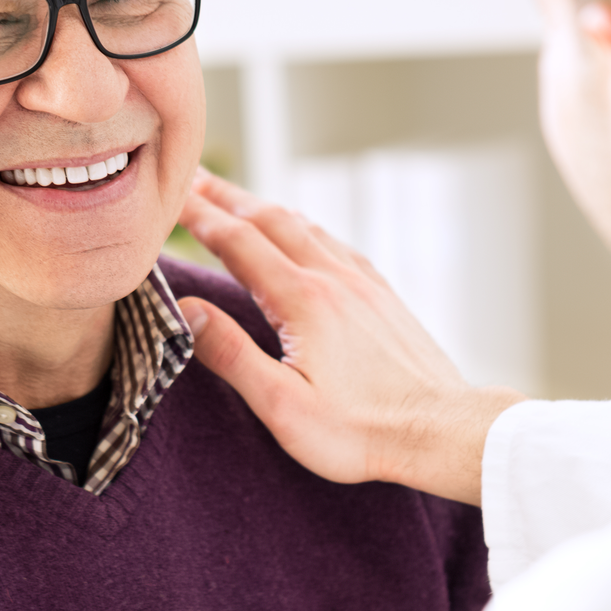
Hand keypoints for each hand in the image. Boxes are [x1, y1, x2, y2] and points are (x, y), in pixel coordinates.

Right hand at [176, 170, 525, 505]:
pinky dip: (304, 227)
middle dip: (226, 197)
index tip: (168, 196)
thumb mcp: (283, 405)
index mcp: (303, 300)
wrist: (441, 429)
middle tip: (191, 179)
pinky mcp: (382, 295)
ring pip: (305, 226)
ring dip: (264, 208)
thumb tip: (186, 309)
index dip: (198, 216)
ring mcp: (362, 282)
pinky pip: (335, 244)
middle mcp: (333, 277)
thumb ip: (231, 354)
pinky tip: (303, 234)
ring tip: (236, 199)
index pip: (237, 241)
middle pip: (269, 220)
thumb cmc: (361, 431)